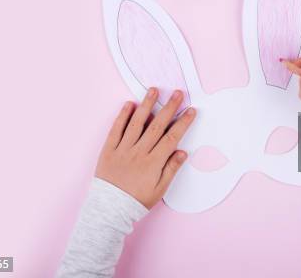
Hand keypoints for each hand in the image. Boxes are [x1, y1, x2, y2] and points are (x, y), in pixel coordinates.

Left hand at [95, 89, 195, 208]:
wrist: (110, 209)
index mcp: (153, 162)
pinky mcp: (108, 149)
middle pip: (157, 125)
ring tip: (154, 90)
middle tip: (178, 93)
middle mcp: (139, 152)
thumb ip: (171, 169)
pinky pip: (116, 129)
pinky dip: (122, 116)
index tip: (191, 111)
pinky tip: (129, 104)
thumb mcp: (159, 189)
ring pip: (136, 123)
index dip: (183, 123)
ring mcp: (123, 149)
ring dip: (146, 105)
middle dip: (169, 107)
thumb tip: (183, 152)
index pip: (172, 137)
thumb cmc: (137, 200)